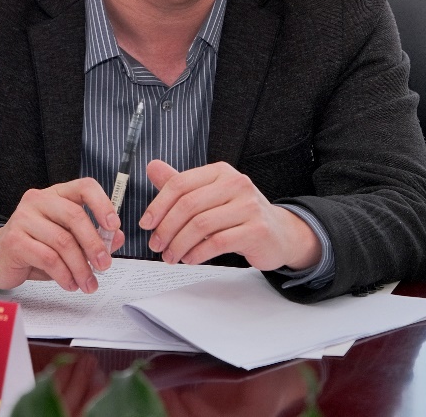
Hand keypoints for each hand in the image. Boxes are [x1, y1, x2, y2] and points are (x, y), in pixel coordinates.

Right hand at [0, 178, 123, 292]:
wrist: (0, 257)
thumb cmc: (37, 245)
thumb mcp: (68, 239)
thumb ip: (93, 236)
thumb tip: (117, 238)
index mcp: (56, 194)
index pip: (84, 186)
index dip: (102, 204)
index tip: (113, 226)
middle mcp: (39, 200)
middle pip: (75, 216)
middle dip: (94, 244)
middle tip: (105, 265)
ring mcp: (24, 218)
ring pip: (63, 241)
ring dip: (81, 267)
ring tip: (88, 283)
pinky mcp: (15, 240)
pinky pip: (48, 258)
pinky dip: (64, 275)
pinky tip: (70, 284)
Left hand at [140, 159, 320, 270]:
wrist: (279, 233)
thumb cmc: (238, 214)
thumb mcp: (209, 195)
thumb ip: (180, 184)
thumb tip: (151, 167)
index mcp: (220, 171)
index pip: (180, 183)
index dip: (158, 205)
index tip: (146, 224)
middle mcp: (236, 183)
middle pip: (188, 205)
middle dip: (166, 229)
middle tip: (156, 245)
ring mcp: (249, 206)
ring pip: (201, 226)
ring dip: (179, 244)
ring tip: (170, 256)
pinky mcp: (257, 230)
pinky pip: (217, 243)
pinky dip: (197, 254)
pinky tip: (189, 259)